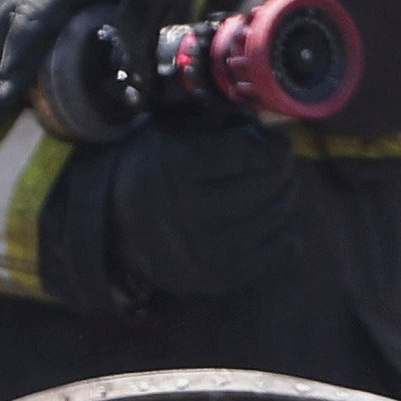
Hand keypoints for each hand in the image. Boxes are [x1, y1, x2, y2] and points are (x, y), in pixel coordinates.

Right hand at [79, 120, 301, 307]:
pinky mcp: (216, 278)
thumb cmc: (148, 171)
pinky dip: (287, 239)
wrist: (113, 231)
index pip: (248, 151)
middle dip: (279, 167)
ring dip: (284, 197)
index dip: (269, 142)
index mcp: (176, 167)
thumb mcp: (167, 133)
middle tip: (279, 161)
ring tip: (281, 186)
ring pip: (272, 217)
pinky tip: (283, 227)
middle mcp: (190, 211)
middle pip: (264, 183)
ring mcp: (205, 249)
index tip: (273, 140)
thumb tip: (263, 122)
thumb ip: (213, 121)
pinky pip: (274, 257)